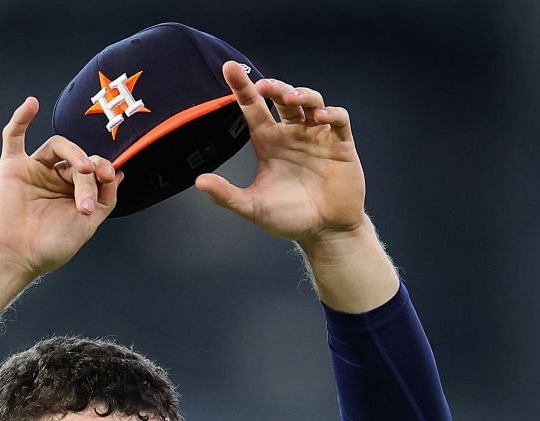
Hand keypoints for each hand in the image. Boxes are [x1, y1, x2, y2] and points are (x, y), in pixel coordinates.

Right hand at [0, 96, 122, 280]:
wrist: (16, 257)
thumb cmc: (48, 247)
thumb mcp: (88, 225)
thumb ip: (105, 199)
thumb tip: (118, 174)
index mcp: (73, 193)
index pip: (94, 169)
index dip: (104, 169)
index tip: (111, 177)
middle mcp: (55, 179)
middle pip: (78, 159)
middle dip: (89, 175)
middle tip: (88, 197)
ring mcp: (34, 171)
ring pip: (58, 146)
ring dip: (74, 153)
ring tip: (82, 170)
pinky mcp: (13, 167)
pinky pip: (14, 136)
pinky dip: (21, 118)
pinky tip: (31, 104)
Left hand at [193, 62, 367, 245]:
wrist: (325, 233)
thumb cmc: (289, 218)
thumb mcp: (253, 207)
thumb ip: (227, 195)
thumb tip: (199, 182)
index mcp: (269, 142)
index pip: (253, 107)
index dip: (242, 87)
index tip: (229, 68)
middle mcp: (292, 134)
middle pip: (282, 97)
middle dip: (274, 86)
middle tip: (264, 86)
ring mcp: (317, 137)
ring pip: (311, 101)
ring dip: (302, 94)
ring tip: (290, 99)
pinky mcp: (340, 145)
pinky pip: (338, 119)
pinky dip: (332, 113)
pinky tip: (320, 117)